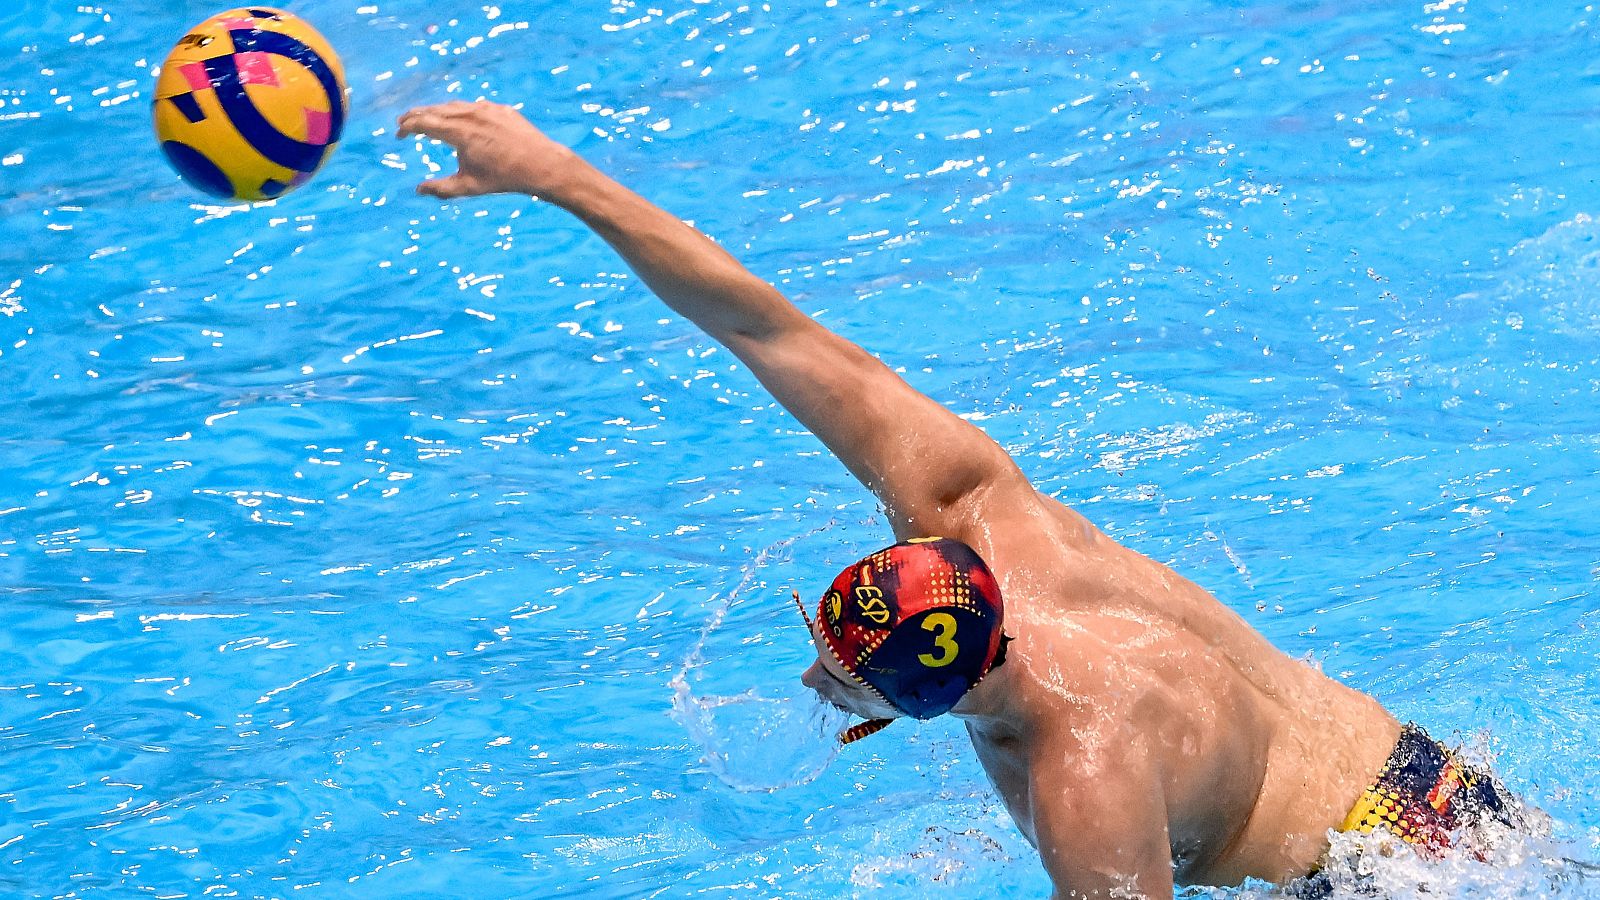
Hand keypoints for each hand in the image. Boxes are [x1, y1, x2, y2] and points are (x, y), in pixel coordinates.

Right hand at [396, 100, 580, 200]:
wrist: (541, 164)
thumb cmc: (504, 178)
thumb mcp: (469, 187)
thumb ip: (441, 189)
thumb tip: (419, 190)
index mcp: (458, 132)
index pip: (424, 123)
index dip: (407, 127)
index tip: (398, 134)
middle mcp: (470, 114)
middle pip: (436, 109)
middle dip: (417, 115)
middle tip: (404, 122)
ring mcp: (487, 109)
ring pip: (456, 106)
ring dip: (438, 111)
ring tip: (429, 118)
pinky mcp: (502, 110)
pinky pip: (476, 107)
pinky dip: (462, 111)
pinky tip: (460, 118)